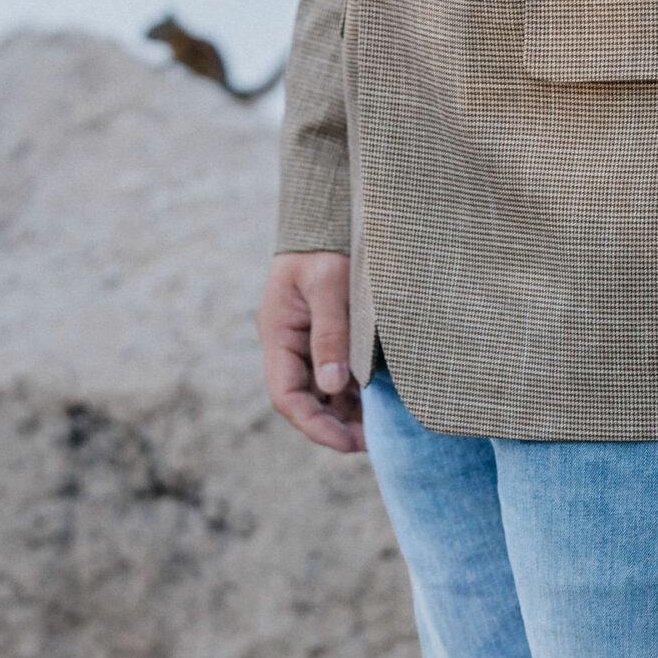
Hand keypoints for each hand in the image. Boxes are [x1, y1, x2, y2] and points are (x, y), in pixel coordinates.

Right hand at [258, 250, 365, 452]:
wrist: (327, 214)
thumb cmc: (326, 244)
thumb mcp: (329, 284)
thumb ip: (331, 333)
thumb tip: (333, 386)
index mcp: (278, 334)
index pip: (287, 396)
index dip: (315, 426)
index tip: (348, 443)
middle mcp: (288, 344)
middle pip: (305, 400)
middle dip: (334, 425)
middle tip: (373, 441)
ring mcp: (305, 341)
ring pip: (321, 390)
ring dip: (346, 411)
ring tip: (380, 426)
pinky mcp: (326, 334)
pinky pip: (335, 372)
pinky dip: (353, 390)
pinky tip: (378, 398)